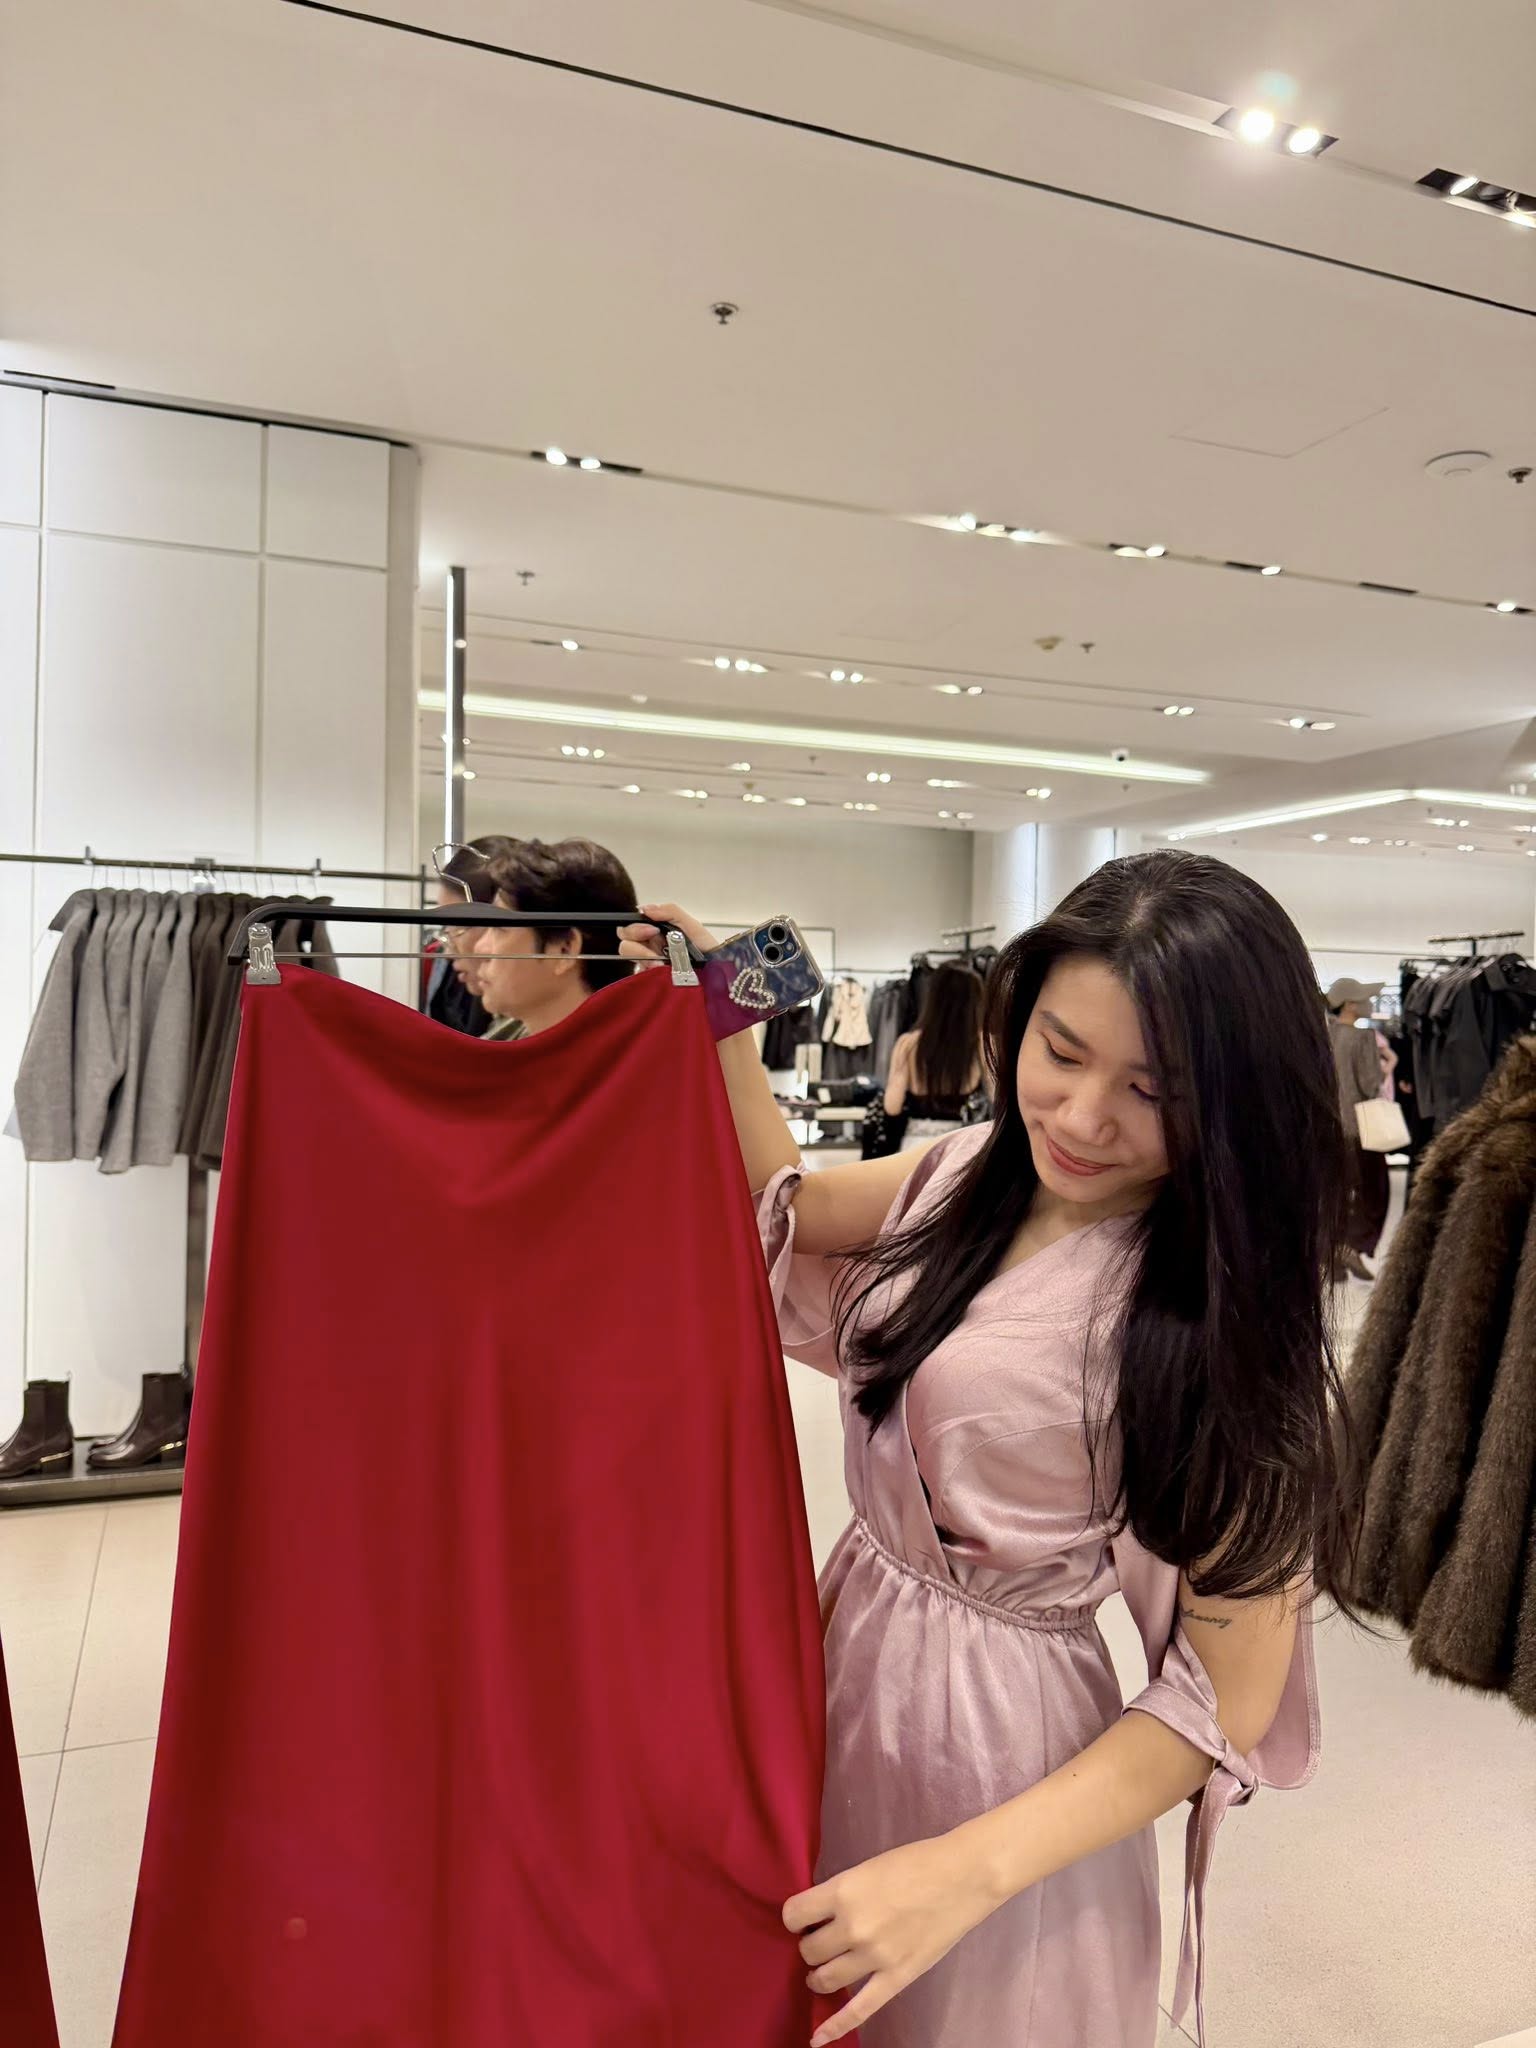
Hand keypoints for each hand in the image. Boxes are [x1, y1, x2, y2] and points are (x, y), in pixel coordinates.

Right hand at [617, 902, 719, 966]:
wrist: (719, 973)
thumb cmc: (708, 950)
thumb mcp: (692, 926)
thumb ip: (670, 912)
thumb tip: (645, 908)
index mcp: (657, 932)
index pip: (632, 926)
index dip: (636, 927)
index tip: (653, 931)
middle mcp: (649, 948)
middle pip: (625, 942)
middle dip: (637, 943)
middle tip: (655, 949)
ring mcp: (649, 965)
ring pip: (629, 958)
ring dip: (642, 958)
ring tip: (660, 965)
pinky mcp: (650, 981)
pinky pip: (638, 976)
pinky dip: (647, 972)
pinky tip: (660, 973)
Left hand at [784, 1834, 1000, 2045]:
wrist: (964, 1877)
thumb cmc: (916, 1862)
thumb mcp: (867, 1867)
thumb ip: (842, 1893)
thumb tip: (819, 1916)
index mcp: (843, 1891)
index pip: (794, 1914)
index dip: (796, 1918)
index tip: (804, 1918)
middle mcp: (853, 1927)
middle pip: (810, 1950)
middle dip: (812, 1946)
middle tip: (824, 1940)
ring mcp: (874, 1957)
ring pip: (826, 1979)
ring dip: (820, 1976)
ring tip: (826, 1969)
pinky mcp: (896, 1978)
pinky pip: (859, 2010)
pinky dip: (834, 2027)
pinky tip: (816, 2040)